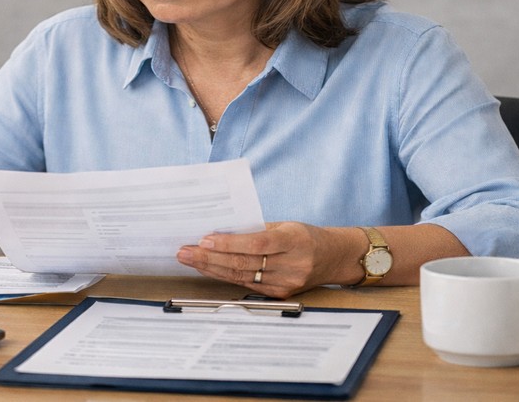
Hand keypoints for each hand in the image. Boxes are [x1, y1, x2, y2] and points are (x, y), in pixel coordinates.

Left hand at [176, 222, 360, 297]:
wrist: (334, 258)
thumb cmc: (305, 236)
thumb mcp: (284, 225)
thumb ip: (255, 229)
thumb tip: (219, 232)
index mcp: (294, 241)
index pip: (256, 244)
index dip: (228, 243)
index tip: (204, 240)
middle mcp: (292, 264)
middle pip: (244, 263)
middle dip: (209, 258)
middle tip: (184, 251)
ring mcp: (286, 282)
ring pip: (241, 276)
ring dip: (211, 269)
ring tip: (189, 260)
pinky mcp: (280, 294)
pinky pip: (246, 284)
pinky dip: (224, 276)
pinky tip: (208, 269)